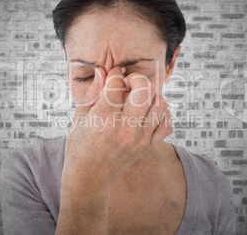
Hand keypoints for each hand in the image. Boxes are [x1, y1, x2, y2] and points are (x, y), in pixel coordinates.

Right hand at [63, 66, 172, 184]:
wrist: (89, 176)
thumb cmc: (80, 144)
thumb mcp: (80, 117)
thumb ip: (93, 92)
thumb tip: (104, 71)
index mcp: (103, 118)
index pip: (117, 83)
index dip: (114, 75)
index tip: (111, 77)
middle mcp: (125, 128)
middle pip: (145, 89)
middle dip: (136, 80)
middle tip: (127, 85)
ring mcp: (139, 138)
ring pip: (160, 103)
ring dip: (150, 95)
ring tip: (137, 99)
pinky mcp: (148, 146)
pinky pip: (166, 124)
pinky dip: (160, 114)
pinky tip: (146, 113)